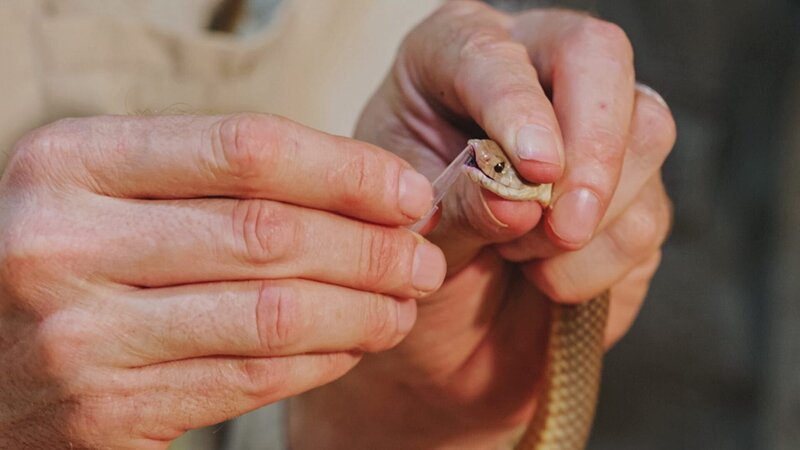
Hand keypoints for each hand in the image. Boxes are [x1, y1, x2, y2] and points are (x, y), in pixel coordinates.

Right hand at [0, 114, 445, 447]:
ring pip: (273, 315)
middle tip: (423, 258)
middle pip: (268, 234)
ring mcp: (79, 338)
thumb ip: (220, 180)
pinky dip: (323, 359)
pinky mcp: (108, 414)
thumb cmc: (76, 259)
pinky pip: (251, 379)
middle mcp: (64, 244)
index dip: (347, 170)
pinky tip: (354, 343)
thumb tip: (369, 189)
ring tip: (404, 303)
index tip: (409, 192)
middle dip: (371, 248)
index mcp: (71, 162)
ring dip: (362, 309)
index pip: (246, 149)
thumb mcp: (118, 193)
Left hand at [291, 2, 674, 448]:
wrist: (439, 324)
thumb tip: (521, 199)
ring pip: (647, 131)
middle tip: (562, 224)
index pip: (497, 54)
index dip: (519, 107)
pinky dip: (595, 264)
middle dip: (591, 146)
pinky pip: (646, 217)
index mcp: (455, 57)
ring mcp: (593, 130)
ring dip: (589, 214)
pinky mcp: (633, 194)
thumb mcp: (409, 228)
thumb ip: (459, 206)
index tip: (533, 169)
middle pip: (600, 58)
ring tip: (517, 257)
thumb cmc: (407, 254)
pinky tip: (543, 278)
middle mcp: (533, 75)